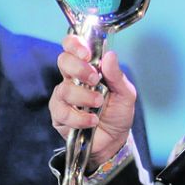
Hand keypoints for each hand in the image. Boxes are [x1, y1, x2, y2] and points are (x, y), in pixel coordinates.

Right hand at [49, 34, 136, 169]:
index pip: (73, 47)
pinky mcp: (59, 116)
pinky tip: (92, 121)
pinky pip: (62, 112)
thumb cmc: (118, 113)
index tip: (86, 53)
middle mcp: (72, 79)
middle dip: (78, 68)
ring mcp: (63, 97)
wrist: (115, 140)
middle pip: (63, 61)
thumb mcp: (125, 94)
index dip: (74, 44)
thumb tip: (110, 55)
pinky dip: (79, 117)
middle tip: (94, 79)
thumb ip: (117, 76)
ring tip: (98, 104)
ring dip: (83, 97)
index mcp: (88, 68)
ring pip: (64, 89)